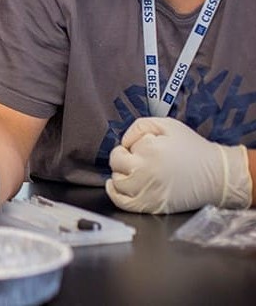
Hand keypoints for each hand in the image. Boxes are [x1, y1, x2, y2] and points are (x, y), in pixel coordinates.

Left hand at [106, 116, 251, 213]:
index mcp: (150, 150)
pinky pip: (123, 203)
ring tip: (132, 171)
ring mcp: (148, 191)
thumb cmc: (193, 148)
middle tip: (135, 158)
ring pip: (117, 183)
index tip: (142, 146)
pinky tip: (116, 186)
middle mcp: (145, 172)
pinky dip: (114, 194)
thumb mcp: (168, 125)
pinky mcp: (152, 206)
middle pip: (116, 164)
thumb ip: (140, 127)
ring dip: (120, 174)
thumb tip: (124, 142)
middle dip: (122, 158)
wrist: (217, 176)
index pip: (122, 147)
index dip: (130, 146)